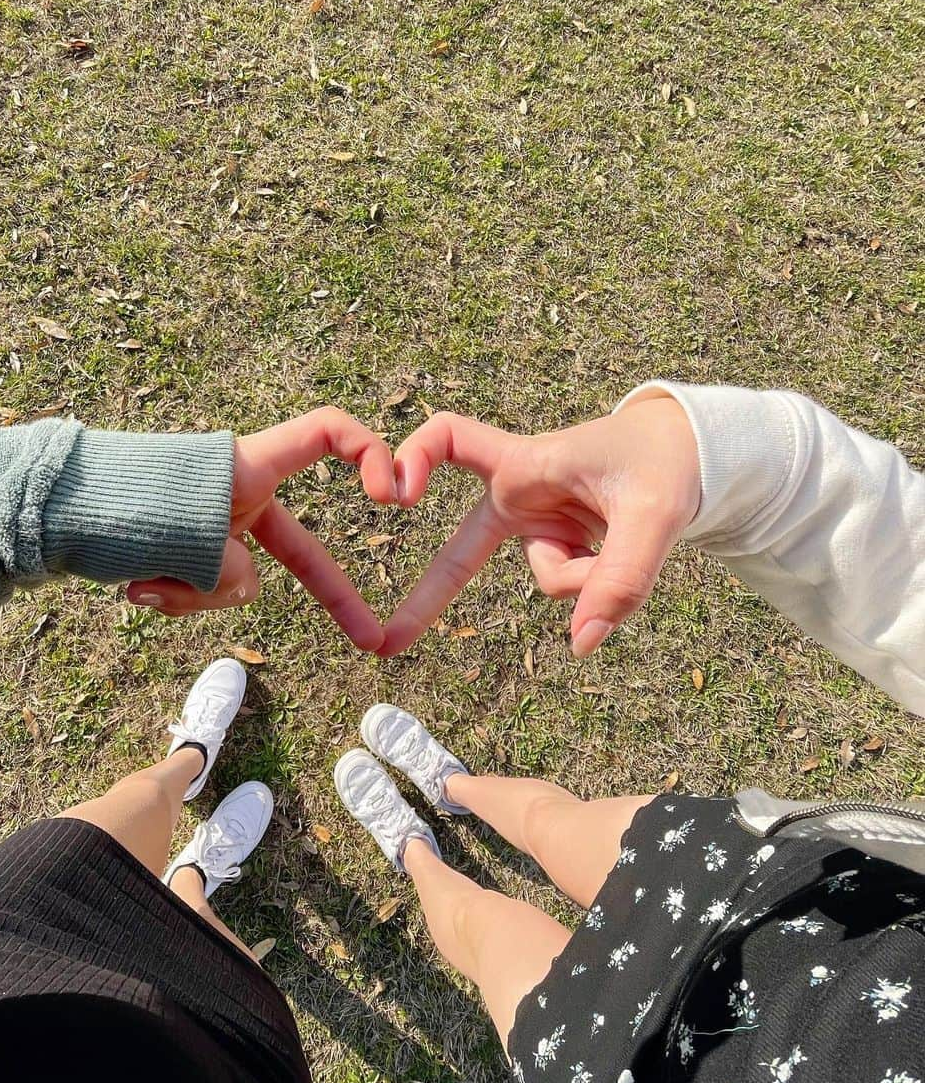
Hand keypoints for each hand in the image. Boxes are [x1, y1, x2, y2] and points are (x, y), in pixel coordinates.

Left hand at [127, 407, 395, 649]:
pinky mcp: (189, 555)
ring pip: (239, 583)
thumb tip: (240, 588)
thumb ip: (232, 572)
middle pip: (301, 549)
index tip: (390, 495)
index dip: (369, 451)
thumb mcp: (189, 540)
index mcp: (246, 466)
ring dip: (195, 595)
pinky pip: (204, 592)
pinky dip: (174, 598)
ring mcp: (215, 527)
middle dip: (333, 597)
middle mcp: (237, 494)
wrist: (42, 512)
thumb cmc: (113, 504)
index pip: (326, 433)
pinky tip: (135, 588)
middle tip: (371, 640)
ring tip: (145, 579)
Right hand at [378, 393, 700, 656]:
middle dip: (430, 596)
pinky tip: (622, 552)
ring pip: (549, 580)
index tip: (398, 493)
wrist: (694, 455)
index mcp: (527, 462)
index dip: (415, 456)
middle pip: (462, 547)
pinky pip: (573, 588)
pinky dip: (600, 584)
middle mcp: (522, 495)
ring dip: (589, 577)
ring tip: (628, 539)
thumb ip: (621, 578)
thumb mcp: (654, 514)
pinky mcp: (562, 549)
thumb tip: (583, 644)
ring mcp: (540, 527)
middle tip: (387, 643)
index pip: (451, 438)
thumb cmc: (666, 462)